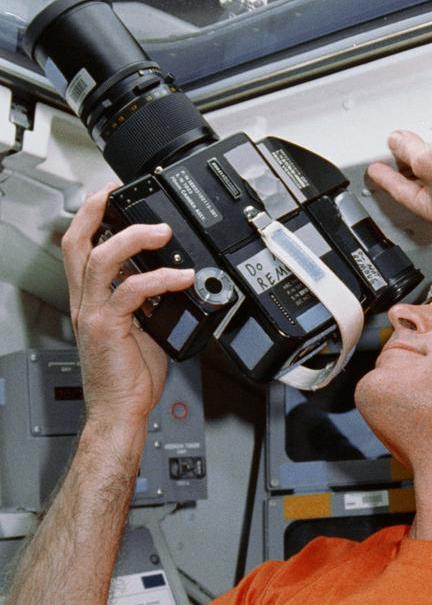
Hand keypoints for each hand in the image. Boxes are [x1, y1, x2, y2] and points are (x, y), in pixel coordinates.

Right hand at [61, 187, 194, 432]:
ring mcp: (94, 314)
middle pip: (77, 244)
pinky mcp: (108, 328)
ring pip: (102, 259)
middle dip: (95, 212)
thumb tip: (172, 284)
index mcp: (91, 301)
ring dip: (132, 239)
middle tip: (118, 193)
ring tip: (162, 232)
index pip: (79, 248)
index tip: (109, 195)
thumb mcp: (142, 329)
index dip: (90, 218)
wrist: (120, 411)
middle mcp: (87, 304)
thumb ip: (150, 303)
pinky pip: (131, 292)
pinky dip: (160, 280)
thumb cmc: (130, 378)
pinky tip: (181, 278)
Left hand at [367, 130, 431, 230]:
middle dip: (406, 167)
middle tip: (393, 153)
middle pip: (421, 184)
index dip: (385, 178)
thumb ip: (407, 150)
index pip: (402, 193)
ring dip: (425, 157)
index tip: (375, 171)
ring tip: (415, 142)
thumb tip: (397, 143)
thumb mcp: (425, 159)